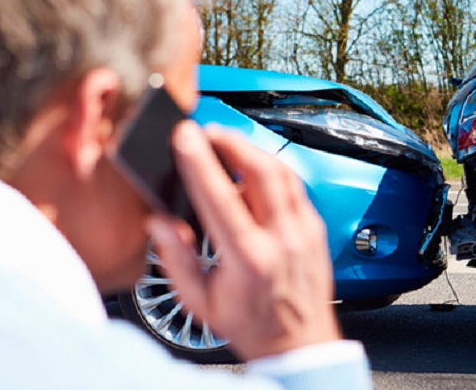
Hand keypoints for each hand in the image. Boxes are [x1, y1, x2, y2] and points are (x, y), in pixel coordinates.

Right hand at [147, 120, 340, 359]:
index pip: (221, 197)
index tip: (184, 136)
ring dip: (252, 150)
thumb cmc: (251, 324)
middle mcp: (282, 239)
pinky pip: (295, 186)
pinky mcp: (316, 228)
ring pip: (282, 172)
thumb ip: (176, 260)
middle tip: (207, 132)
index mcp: (249, 259)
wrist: (299, 343)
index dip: (200, 162)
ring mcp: (304, 231)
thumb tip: (159, 222)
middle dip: (231, 141)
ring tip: (227, 144)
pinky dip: (272, 170)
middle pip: (261, 170)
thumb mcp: (201, 302)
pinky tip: (253, 171)